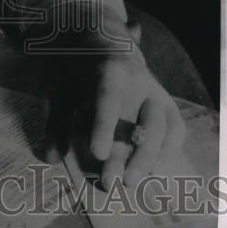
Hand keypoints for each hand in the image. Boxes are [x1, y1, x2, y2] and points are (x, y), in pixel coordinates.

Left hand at [46, 42, 185, 189]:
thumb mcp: (61, 88)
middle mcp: (139, 80)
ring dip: (148, 158)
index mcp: (108, 69)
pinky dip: (167, 150)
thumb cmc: (78, 71)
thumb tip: (50, 158)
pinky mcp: (165, 103)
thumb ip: (56, 123)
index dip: (105, 125)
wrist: (102, 44)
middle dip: (129, 154)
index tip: (99, 153)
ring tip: (131, 183)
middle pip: (143, 119)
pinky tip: (152, 171)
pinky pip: (176, 128)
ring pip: (162, 126)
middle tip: (111, 182)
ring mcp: (155, 92)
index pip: (109, 97)